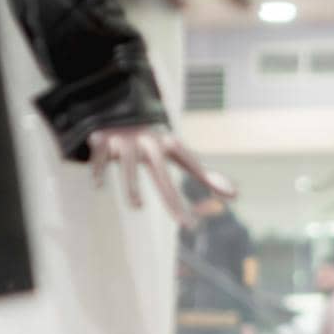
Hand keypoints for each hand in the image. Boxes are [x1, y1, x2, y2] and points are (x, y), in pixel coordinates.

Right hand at [88, 126, 234, 224]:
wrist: (118, 109)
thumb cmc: (155, 142)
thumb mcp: (179, 154)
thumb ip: (206, 175)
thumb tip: (236, 196)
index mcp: (169, 146)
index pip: (190, 168)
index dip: (202, 188)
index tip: (204, 215)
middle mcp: (148, 144)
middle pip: (161, 174)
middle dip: (171, 198)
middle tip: (183, 224)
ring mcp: (124, 142)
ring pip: (128, 166)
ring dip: (132, 186)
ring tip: (138, 207)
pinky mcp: (101, 140)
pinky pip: (98, 158)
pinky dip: (97, 169)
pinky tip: (98, 185)